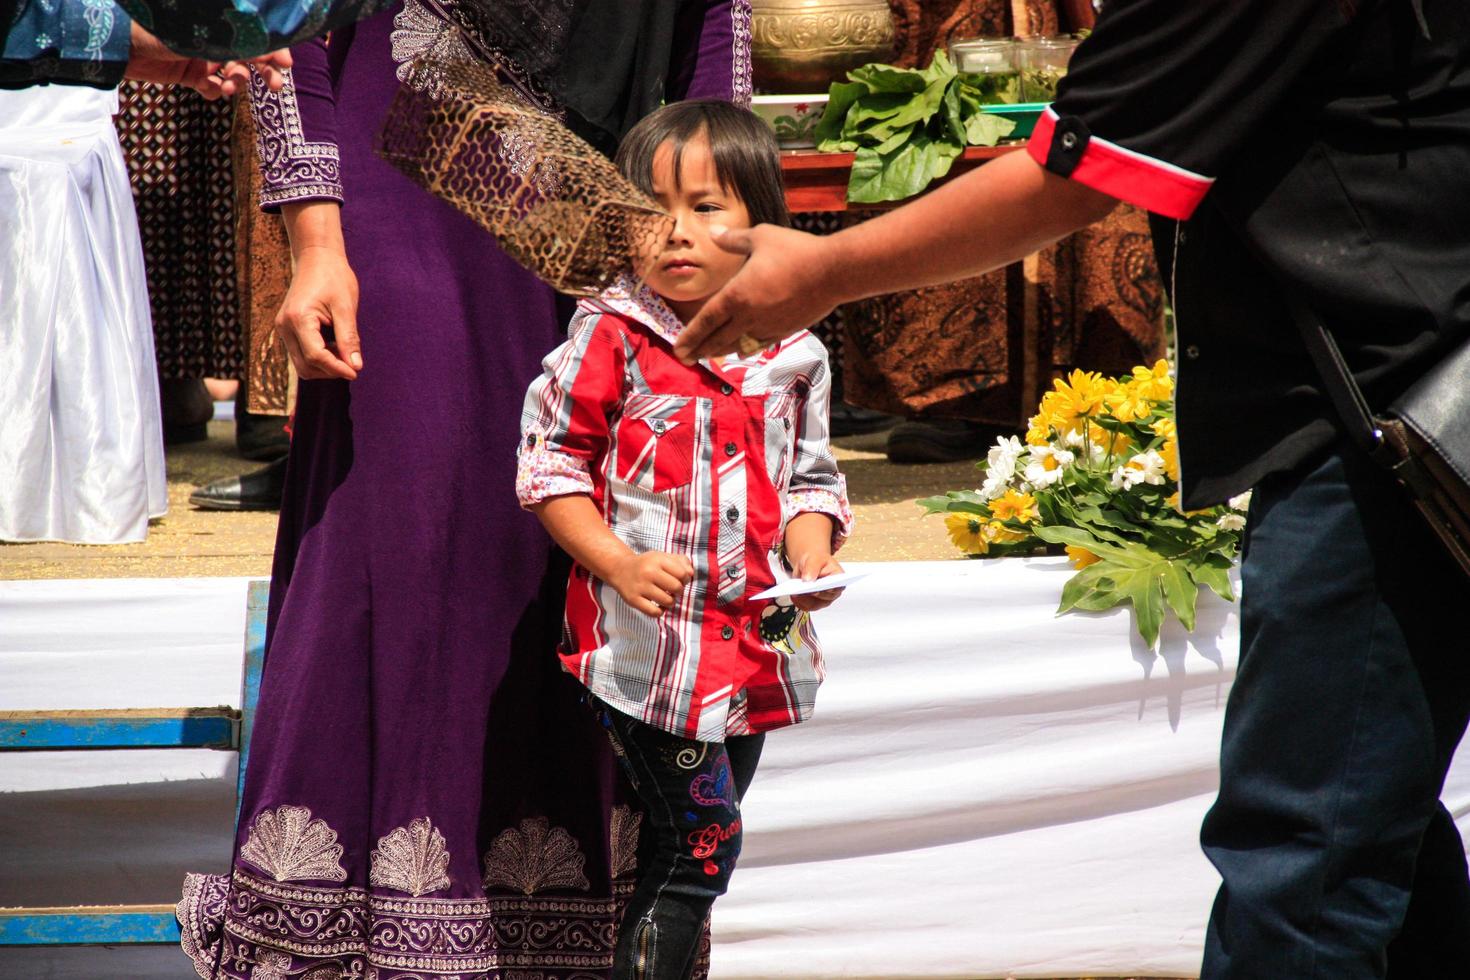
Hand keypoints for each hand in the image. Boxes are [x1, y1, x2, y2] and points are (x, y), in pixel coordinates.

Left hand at [125, 21, 290, 97]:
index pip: (254, 34)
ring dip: (237, 83)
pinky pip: (212, 87)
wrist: (120, 45)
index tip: (285, 63)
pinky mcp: (189, 75)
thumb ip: (234, 41)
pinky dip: (214, 90)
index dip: (273, 48)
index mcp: (218, 21)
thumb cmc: (158, 27)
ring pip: (234, 74)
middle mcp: (214, 37)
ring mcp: (202, 56)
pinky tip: (207, 88)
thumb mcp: (203, 33)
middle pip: (250, 55)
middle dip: (264, 71)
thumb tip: (267, 48)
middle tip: (275, 86)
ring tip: (229, 87)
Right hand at [275, 246, 361, 379]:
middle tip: (353, 363)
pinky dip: (318, 358)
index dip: (336, 368)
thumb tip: (356, 366)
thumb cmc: (334, 277)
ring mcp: (283, 328)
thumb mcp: (346, 307)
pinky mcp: (287, 329)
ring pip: (301, 363)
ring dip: (324, 366)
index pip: (315, 356)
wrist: (317, 257)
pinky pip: (301, 354)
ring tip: (344, 352)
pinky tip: (334, 346)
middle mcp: (285, 326)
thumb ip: (349, 338)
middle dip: (330, 370)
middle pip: (306, 365)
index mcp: (298, 318)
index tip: (356, 373)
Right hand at [610, 551, 694, 617]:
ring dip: (671, 602)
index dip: (685, 579)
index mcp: (657, 560)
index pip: (683, 573)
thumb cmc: (647, 564)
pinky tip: (658, 606)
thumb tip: (690, 574)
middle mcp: (648, 572)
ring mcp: (640, 587)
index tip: (680, 580)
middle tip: (673, 590)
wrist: (620, 569)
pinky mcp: (633, 600)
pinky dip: (660, 612)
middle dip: (679, 591)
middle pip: (677, 588)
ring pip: (668, 601)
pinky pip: (654, 612)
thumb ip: (680, 561)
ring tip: (666, 597)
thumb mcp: (662, 557)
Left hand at [672, 223, 839, 363]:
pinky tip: (740, 349)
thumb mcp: (760, 237)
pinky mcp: (784, 331)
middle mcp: (748, 317)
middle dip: (699, 350)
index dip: (689, 337)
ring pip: (737, 346)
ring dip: (719, 351)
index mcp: (736, 295)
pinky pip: (758, 344)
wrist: (832, 272)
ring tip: (708, 355)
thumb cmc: (796, 251)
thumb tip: (713, 231)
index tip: (678, 349)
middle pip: (717, 339)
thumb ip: (733, 239)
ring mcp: (766, 327)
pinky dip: (744, 348)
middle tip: (686, 358)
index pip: (705, 321)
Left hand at [788, 553, 844, 611]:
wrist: (810, 564)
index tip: (814, 589)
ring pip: (815, 605)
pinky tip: (793, 596)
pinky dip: (799, 602)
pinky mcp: (816, 604)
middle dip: (811, 594)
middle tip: (800, 590)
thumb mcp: (814, 559)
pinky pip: (807, 607)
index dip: (825, 589)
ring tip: (794, 593)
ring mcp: (825, 599)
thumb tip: (808, 580)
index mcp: (839, 578)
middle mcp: (834, 591)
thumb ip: (812, 567)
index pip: (835, 587)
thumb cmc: (816, 561)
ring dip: (803, 600)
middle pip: (824, 598)